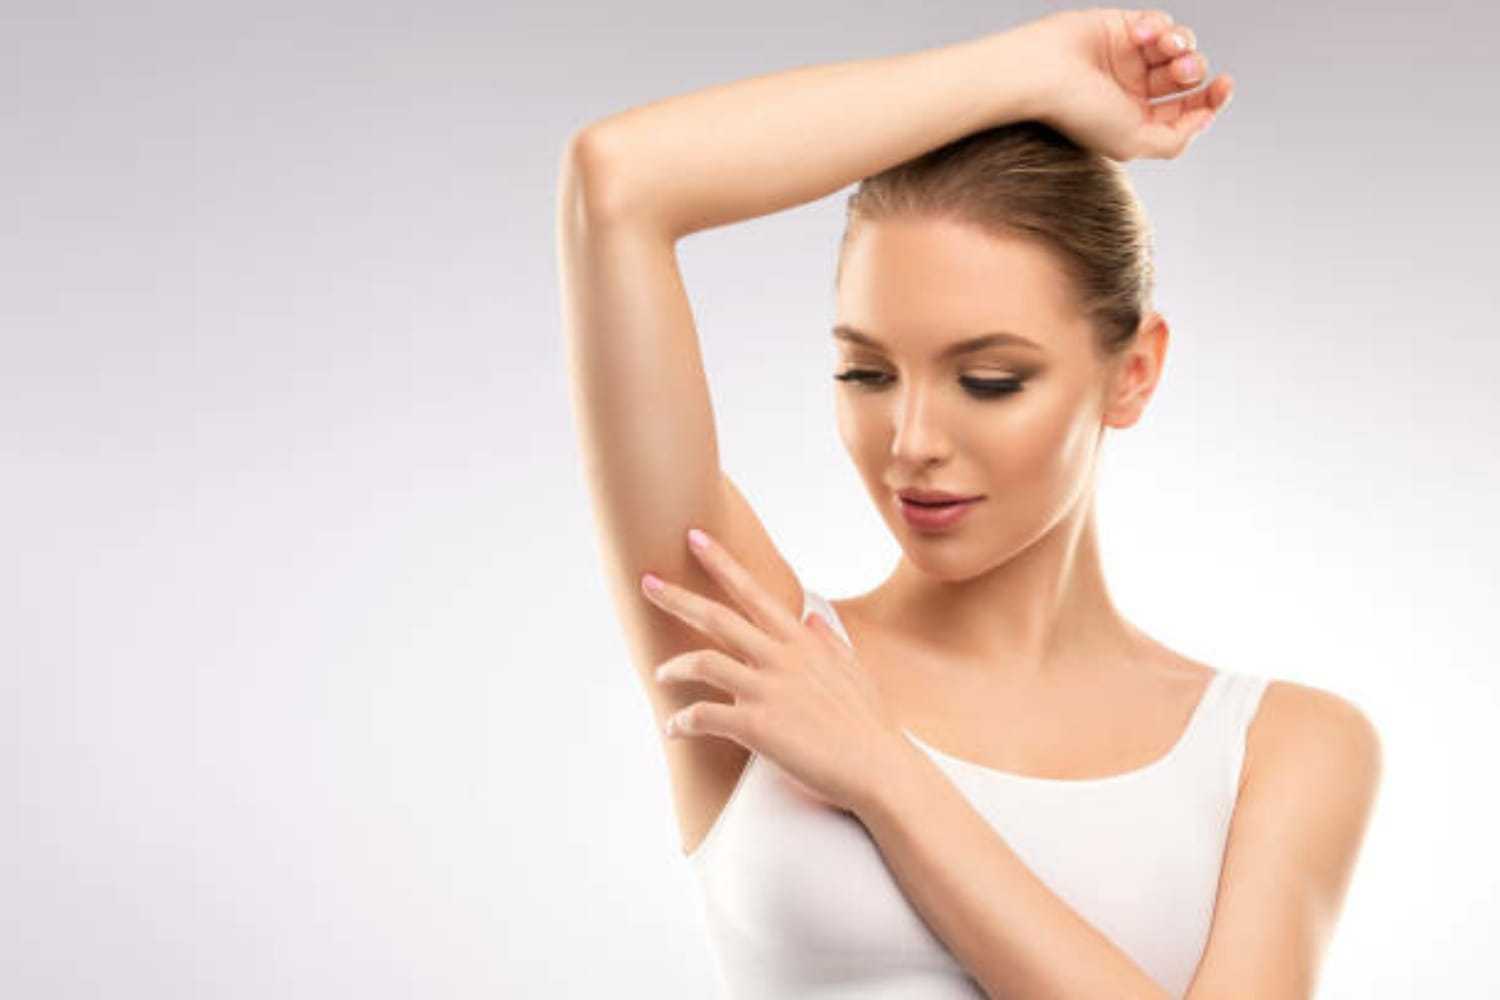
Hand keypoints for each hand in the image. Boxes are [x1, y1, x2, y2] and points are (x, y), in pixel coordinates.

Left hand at [640, 528, 900, 815]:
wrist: (878, 768)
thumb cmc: (867, 723)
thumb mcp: (853, 671)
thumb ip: (829, 641)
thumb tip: (813, 616)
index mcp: (801, 641)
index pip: (753, 592)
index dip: (721, 562)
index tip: (695, 537)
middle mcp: (781, 658)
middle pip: (717, 617)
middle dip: (677, 597)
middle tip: (646, 582)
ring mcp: (768, 690)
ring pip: (703, 663)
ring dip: (674, 667)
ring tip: (660, 675)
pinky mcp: (757, 727)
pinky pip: (704, 715)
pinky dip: (681, 720)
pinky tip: (673, 729)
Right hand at [1011, 7, 1234, 160]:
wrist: (1042, 72)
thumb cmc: (1079, 111)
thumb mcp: (1133, 141)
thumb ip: (1174, 140)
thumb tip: (1204, 119)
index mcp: (1137, 120)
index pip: (1186, 111)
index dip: (1210, 99)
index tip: (1223, 86)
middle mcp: (1135, 90)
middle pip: (1187, 78)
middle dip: (1192, 71)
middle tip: (1180, 70)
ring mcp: (1130, 59)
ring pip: (1179, 47)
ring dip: (1181, 45)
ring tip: (1165, 47)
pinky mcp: (1123, 28)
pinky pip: (1160, 22)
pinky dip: (1158, 26)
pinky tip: (1138, 34)